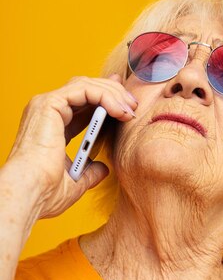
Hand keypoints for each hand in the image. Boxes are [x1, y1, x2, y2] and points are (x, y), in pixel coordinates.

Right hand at [6, 73, 138, 218]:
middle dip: (113, 93)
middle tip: (133, 105)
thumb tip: (103, 169)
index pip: (82, 103)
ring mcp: (46, 105)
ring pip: (86, 85)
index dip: (106, 99)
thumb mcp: (75, 182)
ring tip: (130, 110)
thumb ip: (89, 172)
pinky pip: (84, 90)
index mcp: (52, 126)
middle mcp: (47, 112)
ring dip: (112, 94)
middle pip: (85, 89)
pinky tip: (120, 111)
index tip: (127, 104)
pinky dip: (105, 96)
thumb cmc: (45, 192)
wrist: (31, 194)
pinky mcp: (49, 104)